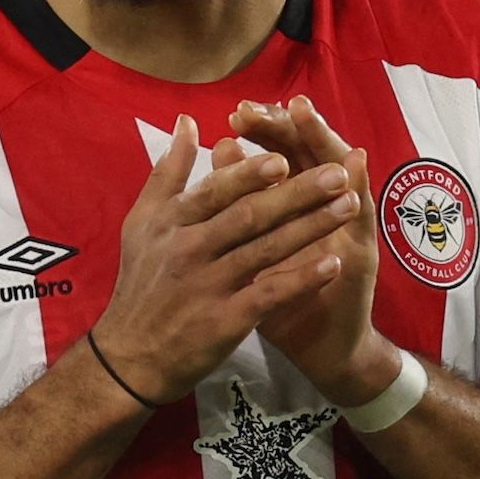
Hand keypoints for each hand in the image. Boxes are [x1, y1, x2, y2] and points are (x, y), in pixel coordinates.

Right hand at [87, 116, 363, 404]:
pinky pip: (271, 293)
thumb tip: (188, 122)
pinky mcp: (226, 320)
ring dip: (312, 227)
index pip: (217, 190)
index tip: (287, 155)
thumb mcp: (143, 222)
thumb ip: (169, 171)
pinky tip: (333, 264)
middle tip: (338, 174)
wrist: (130, 356)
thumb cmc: (142, 283)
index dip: (252, 173)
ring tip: (349, 206)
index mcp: (173, 221)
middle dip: (298, 193)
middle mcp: (190, 248)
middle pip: (250, 215)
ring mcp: (209, 285)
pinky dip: (303, 278)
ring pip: (267, 249)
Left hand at [226, 95, 402, 406]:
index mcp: (296, 202)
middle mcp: (326, 205)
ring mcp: (349, 225)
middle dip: (289, 127)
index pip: (281, 154)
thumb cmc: (279, 296)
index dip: (263, 132)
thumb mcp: (250, 248)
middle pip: (310, 152)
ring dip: (325, 140)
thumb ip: (237, 200)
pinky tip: (355, 164)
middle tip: (271, 104)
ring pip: (341, 170)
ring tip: (306, 112)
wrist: (317, 347)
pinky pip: (364, 213)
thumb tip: (222, 146)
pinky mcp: (365, 249)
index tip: (238, 111)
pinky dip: (360, 186)